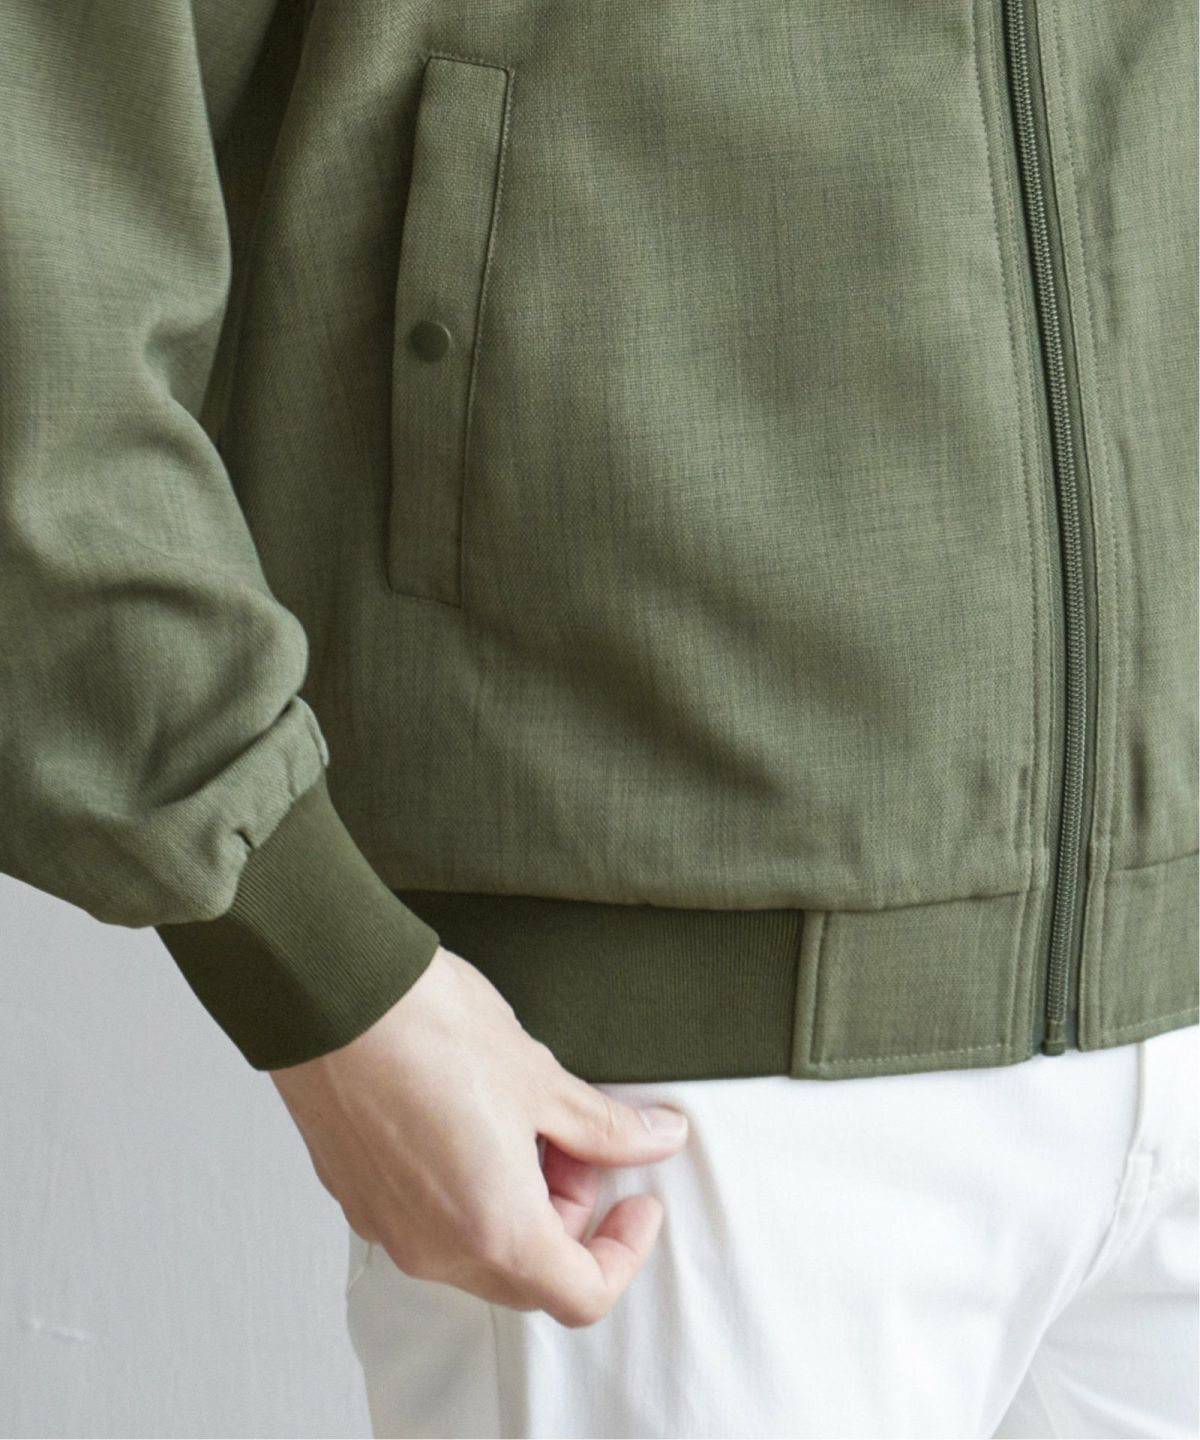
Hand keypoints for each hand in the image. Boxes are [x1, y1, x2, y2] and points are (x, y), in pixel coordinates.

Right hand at [269, 944, 689, 1326]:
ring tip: (522, 1117)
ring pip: (477, 1249)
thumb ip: (605, 1127)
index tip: (638, 1198)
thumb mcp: (540, 1077)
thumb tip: (659, 1140)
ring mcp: (388, 1227)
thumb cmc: (431, 1032)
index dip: (626, 1249)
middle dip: (570, 1216)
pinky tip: (471, 1117)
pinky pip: (431, 1220)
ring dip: (519, 1202)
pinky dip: (468, 1190)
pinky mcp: (356, 1197)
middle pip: (529, 1275)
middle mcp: (436, 1250)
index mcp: (495, 1232)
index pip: (583, 1294)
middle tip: (577, 1141)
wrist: (332, 993)